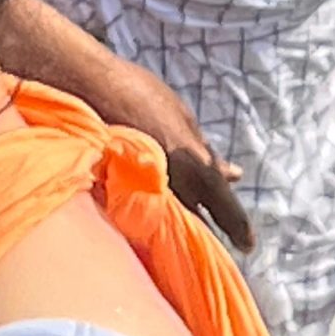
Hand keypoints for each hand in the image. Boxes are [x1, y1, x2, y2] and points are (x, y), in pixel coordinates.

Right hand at [84, 55, 254, 252]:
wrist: (86, 90)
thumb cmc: (140, 95)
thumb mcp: (183, 118)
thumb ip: (206, 152)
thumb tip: (232, 174)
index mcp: (195, 166)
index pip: (225, 207)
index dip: (239, 228)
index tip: (248, 245)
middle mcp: (172, 186)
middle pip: (196, 222)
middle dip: (206, 230)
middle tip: (213, 239)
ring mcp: (143, 193)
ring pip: (170, 220)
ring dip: (179, 222)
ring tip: (183, 226)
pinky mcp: (118, 194)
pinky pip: (143, 212)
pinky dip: (152, 213)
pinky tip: (151, 210)